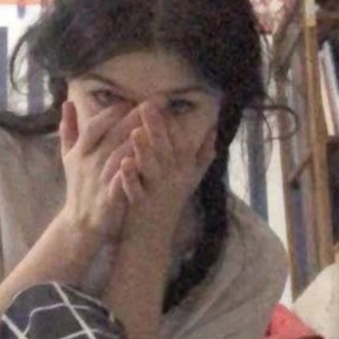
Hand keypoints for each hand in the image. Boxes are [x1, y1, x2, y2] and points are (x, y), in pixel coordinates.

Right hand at [59, 99, 145, 251]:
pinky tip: (149, 158)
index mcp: (81, 151)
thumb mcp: (69, 158)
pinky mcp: (109, 198)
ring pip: (119, 154)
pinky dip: (132, 169)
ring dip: (138, 139)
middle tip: (157, 101)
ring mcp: (98, 180)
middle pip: (112, 134)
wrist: (80, 225)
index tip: (136, 99)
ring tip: (158, 125)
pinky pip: (122, 180)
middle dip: (135, 116)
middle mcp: (89, 163)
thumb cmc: (79, 189)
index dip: (116, 111)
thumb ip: (69, 130)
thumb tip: (67, 103)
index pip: (97, 124)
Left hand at [120, 102, 217, 244]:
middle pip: (166, 149)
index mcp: (184, 170)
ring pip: (153, 169)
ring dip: (145, 150)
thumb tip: (214, 131)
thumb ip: (202, 156)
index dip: (171, 121)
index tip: (162, 98)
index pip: (180, 141)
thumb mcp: (190, 179)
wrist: (152, 239)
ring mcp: (158, 193)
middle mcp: (174, 179)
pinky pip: (136, 190)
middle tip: (148, 104)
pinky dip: (130, 178)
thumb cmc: (167, 204)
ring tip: (136, 132)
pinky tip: (123, 164)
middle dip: (158, 127)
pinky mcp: (142, 207)